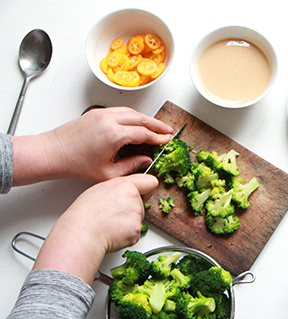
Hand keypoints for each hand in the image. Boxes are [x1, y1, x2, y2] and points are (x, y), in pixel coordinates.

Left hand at [12, 107, 172, 185]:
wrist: (53, 152)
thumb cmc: (75, 164)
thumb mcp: (107, 173)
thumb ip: (131, 166)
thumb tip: (145, 160)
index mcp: (113, 135)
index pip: (143, 133)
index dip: (157, 137)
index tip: (166, 140)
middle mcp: (108, 120)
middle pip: (141, 118)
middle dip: (157, 124)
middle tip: (168, 130)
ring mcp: (101, 113)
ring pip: (131, 111)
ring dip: (146, 118)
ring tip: (156, 126)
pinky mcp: (96, 112)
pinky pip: (120, 110)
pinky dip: (133, 115)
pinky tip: (138, 122)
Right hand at [32, 174, 157, 284]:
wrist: (80, 234)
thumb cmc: (84, 214)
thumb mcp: (99, 190)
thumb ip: (118, 188)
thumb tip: (124, 192)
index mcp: (124, 184)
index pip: (150, 182)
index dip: (147, 189)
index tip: (142, 194)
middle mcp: (133, 197)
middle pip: (142, 203)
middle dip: (133, 209)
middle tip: (114, 214)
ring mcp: (136, 214)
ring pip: (138, 218)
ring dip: (129, 222)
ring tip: (110, 224)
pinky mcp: (136, 230)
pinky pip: (135, 232)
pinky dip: (127, 235)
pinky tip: (113, 232)